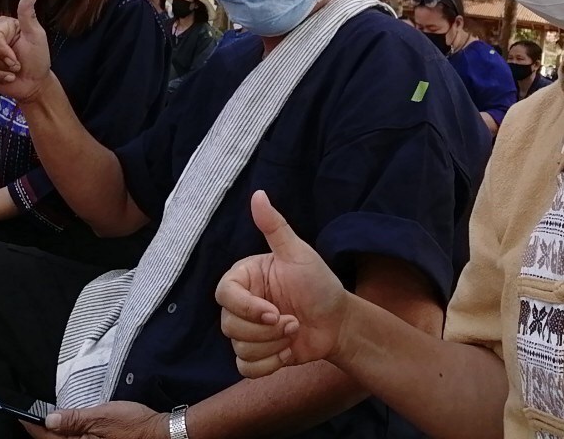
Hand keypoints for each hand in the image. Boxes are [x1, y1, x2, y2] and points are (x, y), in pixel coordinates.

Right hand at [0, 0, 50, 101]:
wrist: (34, 84)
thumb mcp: (36, 36)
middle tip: (16, 68)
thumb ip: (28, 15)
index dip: (2, 51)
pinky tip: (1, 80)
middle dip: (1, 64)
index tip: (16, 62)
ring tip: (10, 75)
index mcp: (2, 27)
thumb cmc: (37, 58)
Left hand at [36, 401, 165, 438]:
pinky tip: (68, 431)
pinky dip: (68, 438)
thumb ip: (74, 419)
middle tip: (32, 419)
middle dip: (42, 434)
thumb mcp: (102, 416)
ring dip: (55, 437)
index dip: (34, 427)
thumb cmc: (135, 425)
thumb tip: (49, 420)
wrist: (159, 434)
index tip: (23, 416)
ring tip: (46, 424)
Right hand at [215, 191, 349, 376]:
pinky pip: (245, 368)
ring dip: (273, 347)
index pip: (225, 295)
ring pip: (239, 348)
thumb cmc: (319, 283)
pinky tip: (287, 352)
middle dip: (266, 331)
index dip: (246, 308)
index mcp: (245, 278)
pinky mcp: (255, 354)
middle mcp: (241, 304)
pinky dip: (269, 365)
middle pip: (229, 325)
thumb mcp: (298, 253)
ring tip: (294, 332)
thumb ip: (275, 227)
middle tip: (293, 321)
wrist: (338, 322)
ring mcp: (247, 331)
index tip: (274, 312)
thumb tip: (258, 194)